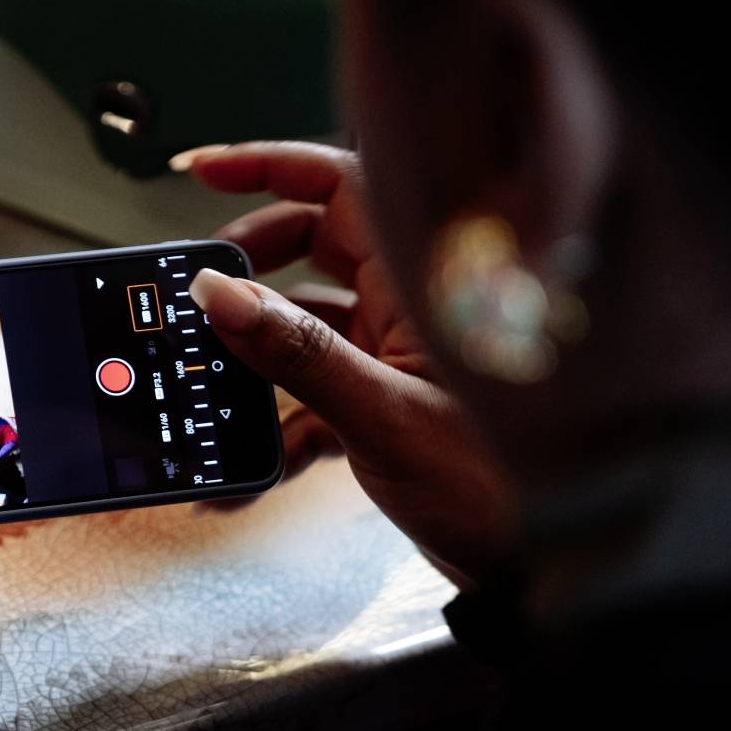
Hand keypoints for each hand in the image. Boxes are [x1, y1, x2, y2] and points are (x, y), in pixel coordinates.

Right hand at [181, 141, 516, 585]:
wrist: (527, 564)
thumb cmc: (495, 487)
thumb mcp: (381, 414)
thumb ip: (296, 354)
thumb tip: (223, 297)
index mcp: (424, 280)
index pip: (339, 185)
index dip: (267, 166)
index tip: (204, 170)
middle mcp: (411, 304)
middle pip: (310, 246)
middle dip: (248, 269)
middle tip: (205, 293)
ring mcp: (397, 351)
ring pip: (304, 322)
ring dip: (255, 357)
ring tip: (215, 383)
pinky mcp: (384, 400)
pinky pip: (312, 389)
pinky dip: (277, 420)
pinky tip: (255, 460)